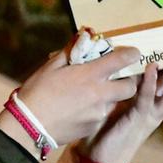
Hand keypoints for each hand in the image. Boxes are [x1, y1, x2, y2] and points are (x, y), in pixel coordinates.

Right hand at [0, 34, 142, 157]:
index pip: (122, 60)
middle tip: (115, 79)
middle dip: (127, 82)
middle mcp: (100, 94)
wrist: (29, 126)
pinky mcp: (93, 127)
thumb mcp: (52, 66)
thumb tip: (84, 35)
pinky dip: (97, 111)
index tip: (133, 54)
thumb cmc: (37, 92)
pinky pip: (102, 116)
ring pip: (116, 103)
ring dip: (110, 97)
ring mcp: (99, 113)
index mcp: (90, 74)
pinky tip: (80, 110)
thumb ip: (72, 50)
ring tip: (91, 95)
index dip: (132, 55)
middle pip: (130, 87)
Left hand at [86, 52, 162, 162]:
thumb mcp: (126, 101)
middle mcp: (160, 111)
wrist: (101, 158)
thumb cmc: (109, 129)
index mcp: (159, 107)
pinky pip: (148, 98)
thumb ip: (136, 85)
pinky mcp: (137, 118)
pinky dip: (151, 81)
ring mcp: (151, 115)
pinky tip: (150, 67)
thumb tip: (139, 62)